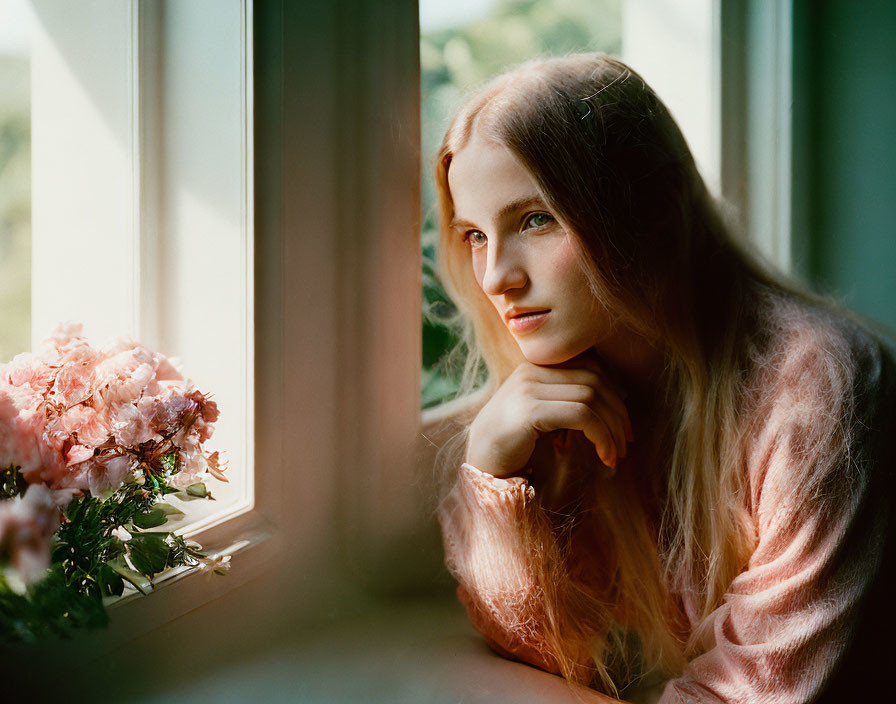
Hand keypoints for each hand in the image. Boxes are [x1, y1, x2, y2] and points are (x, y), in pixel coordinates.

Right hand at [465, 354, 633, 477]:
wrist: (481, 465)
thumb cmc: (515, 444)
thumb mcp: (544, 414)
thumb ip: (567, 399)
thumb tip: (616, 399)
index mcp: (535, 367)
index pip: (590, 365)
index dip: (615, 392)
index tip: (624, 424)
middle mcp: (532, 370)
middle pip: (595, 379)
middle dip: (619, 412)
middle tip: (627, 441)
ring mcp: (529, 388)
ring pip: (592, 396)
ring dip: (612, 429)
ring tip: (616, 455)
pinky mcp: (531, 410)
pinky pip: (582, 415)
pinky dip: (601, 436)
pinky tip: (605, 456)